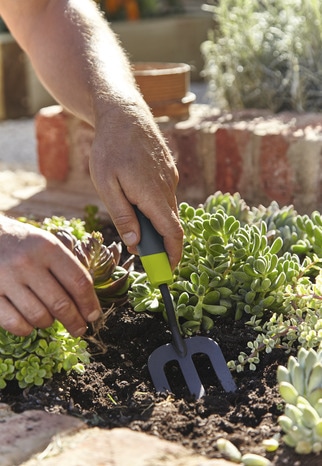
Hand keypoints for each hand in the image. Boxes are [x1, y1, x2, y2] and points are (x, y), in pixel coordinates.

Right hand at [0, 216, 100, 336]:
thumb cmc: (24, 244)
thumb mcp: (48, 243)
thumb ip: (68, 266)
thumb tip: (89, 301)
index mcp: (48, 248)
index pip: (78, 281)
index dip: (90, 303)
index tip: (94, 315)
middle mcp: (27, 263)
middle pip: (60, 304)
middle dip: (75, 322)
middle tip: (79, 330)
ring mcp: (6, 279)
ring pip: (39, 316)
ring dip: (49, 323)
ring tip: (50, 319)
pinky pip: (15, 323)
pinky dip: (26, 329)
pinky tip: (29, 323)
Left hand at [89, 102, 183, 269]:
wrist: (124, 112)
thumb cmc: (110, 148)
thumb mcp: (107, 185)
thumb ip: (123, 216)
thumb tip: (136, 243)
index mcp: (154, 195)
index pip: (173, 234)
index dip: (173, 255)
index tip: (167, 271)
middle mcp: (168, 188)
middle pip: (171, 225)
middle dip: (161, 244)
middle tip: (143, 253)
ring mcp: (171, 178)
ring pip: (168, 210)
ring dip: (156, 223)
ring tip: (133, 220)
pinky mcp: (169, 170)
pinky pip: (165, 195)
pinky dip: (156, 207)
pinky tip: (137, 198)